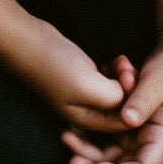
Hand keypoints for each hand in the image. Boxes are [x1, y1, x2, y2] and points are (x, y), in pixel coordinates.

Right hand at [9, 17, 131, 132]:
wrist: (28, 41)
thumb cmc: (55, 66)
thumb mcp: (88, 86)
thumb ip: (114, 97)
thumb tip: (130, 98)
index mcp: (88, 120)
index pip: (124, 122)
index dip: (134, 102)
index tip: (130, 79)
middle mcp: (89, 111)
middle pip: (123, 107)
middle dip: (130, 89)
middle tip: (127, 68)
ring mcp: (87, 94)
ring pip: (119, 91)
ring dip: (124, 77)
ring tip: (120, 61)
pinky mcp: (86, 78)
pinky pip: (111, 79)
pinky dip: (116, 70)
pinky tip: (116, 59)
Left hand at [62, 41, 162, 163]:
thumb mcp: (159, 82)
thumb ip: (144, 101)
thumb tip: (128, 121)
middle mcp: (149, 142)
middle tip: (72, 161)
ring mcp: (137, 135)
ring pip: (110, 158)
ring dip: (88, 155)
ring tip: (67, 138)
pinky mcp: (126, 126)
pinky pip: (105, 142)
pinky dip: (89, 141)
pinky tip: (72, 130)